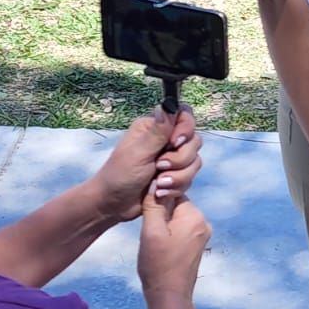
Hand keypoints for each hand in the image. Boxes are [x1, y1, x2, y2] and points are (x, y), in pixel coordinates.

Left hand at [93, 108, 203, 224]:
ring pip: (195, 161)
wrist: (113, 205)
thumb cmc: (119, 175)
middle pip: (194, 141)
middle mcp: (166, 139)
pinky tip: (161, 192)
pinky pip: (190, 177)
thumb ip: (158, 130)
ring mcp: (172, 158)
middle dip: (180, 159)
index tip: (174, 143)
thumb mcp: (139, 152)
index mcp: (155, 127)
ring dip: (178, 176)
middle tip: (159, 167)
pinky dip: (177, 186)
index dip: (186, 129)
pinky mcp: (176, 175)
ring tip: (159, 184)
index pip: (185, 115)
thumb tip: (169, 103)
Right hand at [137, 195, 211, 297]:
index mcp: (194, 216)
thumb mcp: (150, 232)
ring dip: (165, 224)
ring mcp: (203, 234)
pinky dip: (170, 233)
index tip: (147, 215)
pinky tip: (161, 246)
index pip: (173, 194)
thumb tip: (155, 182)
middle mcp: (204, 222)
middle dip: (161, 214)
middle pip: (177, 206)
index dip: (157, 201)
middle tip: (149, 231)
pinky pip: (182, 229)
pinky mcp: (198, 245)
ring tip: (154, 240)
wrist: (170, 295)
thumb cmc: (158, 264)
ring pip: (178, 218)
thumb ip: (153, 205)